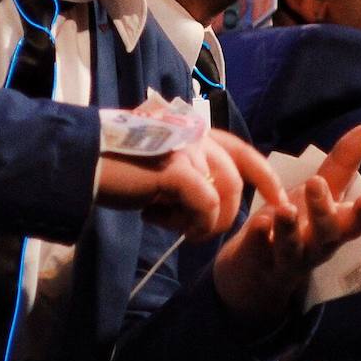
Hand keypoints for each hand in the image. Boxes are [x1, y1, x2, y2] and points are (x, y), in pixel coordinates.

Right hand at [98, 128, 286, 242]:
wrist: (82, 163)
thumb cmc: (117, 167)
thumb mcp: (161, 166)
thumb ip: (188, 173)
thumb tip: (210, 202)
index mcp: (193, 129)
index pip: (242, 151)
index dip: (264, 177)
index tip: (278, 199)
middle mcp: (194, 132)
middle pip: (235, 177)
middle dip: (229, 211)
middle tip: (210, 231)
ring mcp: (186, 147)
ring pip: (223, 192)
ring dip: (209, 221)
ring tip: (184, 230)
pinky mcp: (175, 169)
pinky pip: (205, 205)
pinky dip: (196, 222)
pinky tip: (175, 228)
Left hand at [213, 125, 360, 328]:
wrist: (255, 272)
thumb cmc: (297, 225)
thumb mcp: (320, 194)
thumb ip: (343, 163)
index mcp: (332, 229)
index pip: (354, 226)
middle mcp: (314, 247)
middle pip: (325, 236)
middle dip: (323, 211)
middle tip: (316, 184)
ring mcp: (286, 259)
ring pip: (291, 248)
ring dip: (289, 229)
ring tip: (285, 210)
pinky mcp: (257, 262)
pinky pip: (258, 252)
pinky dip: (259, 238)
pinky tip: (258, 223)